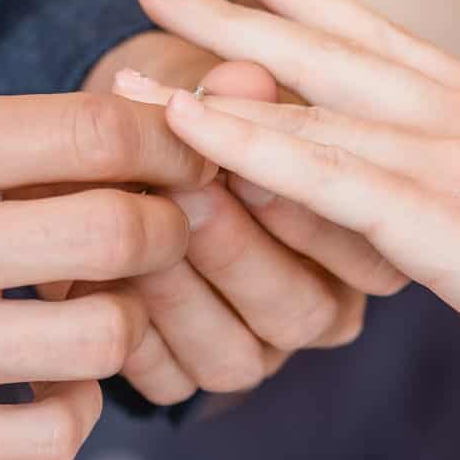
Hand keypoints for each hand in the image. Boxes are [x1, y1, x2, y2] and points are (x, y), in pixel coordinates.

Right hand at [0, 91, 213, 459]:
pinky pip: (56, 435)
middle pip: (123, 232)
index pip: (96, 134)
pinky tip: (50, 387)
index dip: (169, 148)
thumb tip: (139, 136)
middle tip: (161, 236)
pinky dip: (75, 409)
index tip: (184, 162)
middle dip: (166, 231)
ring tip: (95, 314)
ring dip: (124, 324)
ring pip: (105, 337)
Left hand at [73, 32, 408, 403]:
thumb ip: (239, 92)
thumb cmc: (196, 115)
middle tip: (187, 195)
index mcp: (355, 249)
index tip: (250, 166)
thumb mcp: (218, 92)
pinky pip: (166, 380)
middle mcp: (313, 313)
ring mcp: (247, 353)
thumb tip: (245, 78)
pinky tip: (93, 277)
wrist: (115, 148)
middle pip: (298, 311)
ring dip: (179, 291)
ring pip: (232, 356)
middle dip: (238, 251)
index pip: (366, 255)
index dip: (308, 215)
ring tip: (132, 228)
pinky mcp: (180, 380)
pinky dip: (129, 330)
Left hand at [120, 0, 459, 403]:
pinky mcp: (435, 221)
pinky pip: (317, 175)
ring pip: (307, 104)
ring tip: (131, 54)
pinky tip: (185, 129)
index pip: (385, 37)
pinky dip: (244, 145)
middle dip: (234, 12)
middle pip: (325, 49)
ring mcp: (446, 161)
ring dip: (211, 78)